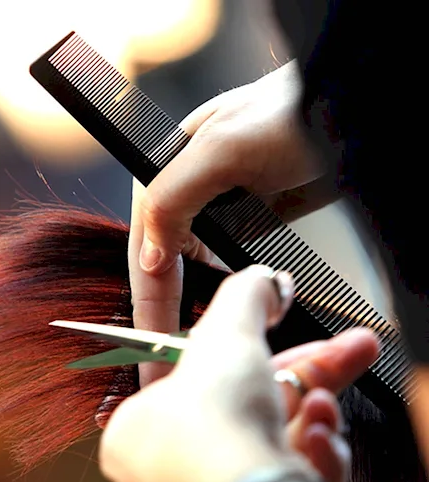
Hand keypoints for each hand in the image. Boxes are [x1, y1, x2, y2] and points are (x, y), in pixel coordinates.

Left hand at [99, 266, 378, 481]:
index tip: (289, 346)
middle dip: (301, 382)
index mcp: (132, 433)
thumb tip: (264, 279)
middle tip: (344, 356)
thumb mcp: (226, 334)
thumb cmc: (212, 426)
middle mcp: (161, 476)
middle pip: (241, 415)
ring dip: (306, 421)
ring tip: (323, 405)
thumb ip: (244, 299)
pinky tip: (318, 443)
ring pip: (265, 451)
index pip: (197, 386)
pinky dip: (307, 460)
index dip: (251, 358)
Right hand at [129, 60, 322, 384]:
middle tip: (168, 355)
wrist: (360, 102)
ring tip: (190, 346)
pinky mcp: (258, 215)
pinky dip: (233, 291)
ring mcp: (226, 203)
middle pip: (166, 259)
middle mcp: (191, 187)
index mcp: (168, 166)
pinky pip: (233, 263)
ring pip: (197, 266)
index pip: (145, 241)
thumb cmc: (298, 108)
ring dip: (198, 302)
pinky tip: (232, 314)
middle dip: (167, 306)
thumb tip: (147, 256)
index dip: (147, 293)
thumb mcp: (224, 149)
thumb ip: (172, 198)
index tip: (150, 341)